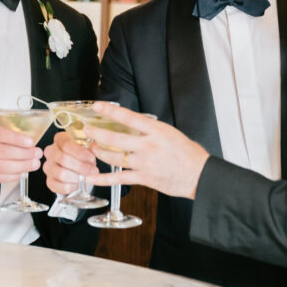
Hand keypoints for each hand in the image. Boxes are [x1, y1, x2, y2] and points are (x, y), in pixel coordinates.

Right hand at [0, 119, 41, 183]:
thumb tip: (22, 135)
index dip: (15, 138)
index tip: (30, 141)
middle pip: (2, 152)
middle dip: (24, 154)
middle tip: (37, 153)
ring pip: (1, 166)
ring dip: (21, 166)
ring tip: (33, 164)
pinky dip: (11, 175)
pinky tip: (21, 172)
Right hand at [42, 131, 96, 196]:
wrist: (77, 169)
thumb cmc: (82, 156)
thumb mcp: (87, 148)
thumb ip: (90, 148)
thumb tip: (94, 147)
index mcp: (60, 139)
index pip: (66, 144)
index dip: (80, 152)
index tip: (91, 158)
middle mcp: (51, 152)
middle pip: (63, 158)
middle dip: (81, 166)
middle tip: (93, 170)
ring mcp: (48, 167)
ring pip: (61, 173)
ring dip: (77, 177)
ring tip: (87, 178)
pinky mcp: (50, 181)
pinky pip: (59, 186)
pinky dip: (72, 186)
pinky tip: (79, 184)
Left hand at [82, 102, 208, 199]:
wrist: (199, 175)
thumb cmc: (188, 154)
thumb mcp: (170, 133)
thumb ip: (151, 131)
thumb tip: (134, 127)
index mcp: (156, 130)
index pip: (128, 117)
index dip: (110, 111)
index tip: (98, 106)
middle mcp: (149, 145)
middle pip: (116, 138)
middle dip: (97, 134)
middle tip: (87, 130)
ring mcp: (145, 163)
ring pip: (115, 158)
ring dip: (100, 152)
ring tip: (92, 148)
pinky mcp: (144, 178)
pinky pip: (119, 178)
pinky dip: (103, 179)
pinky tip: (92, 177)